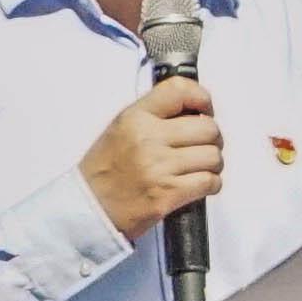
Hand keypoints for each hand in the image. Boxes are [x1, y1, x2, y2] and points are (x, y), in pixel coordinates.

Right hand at [81, 73, 224, 235]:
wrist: (88, 209)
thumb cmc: (103, 173)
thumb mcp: (120, 129)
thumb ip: (153, 115)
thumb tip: (192, 110)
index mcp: (135, 118)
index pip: (180, 91)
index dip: (201, 98)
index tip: (205, 110)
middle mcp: (148, 139)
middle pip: (208, 128)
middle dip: (212, 139)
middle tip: (203, 146)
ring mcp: (160, 167)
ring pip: (213, 156)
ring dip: (213, 164)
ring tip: (200, 167)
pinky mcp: (168, 194)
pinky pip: (210, 182)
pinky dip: (211, 184)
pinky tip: (199, 184)